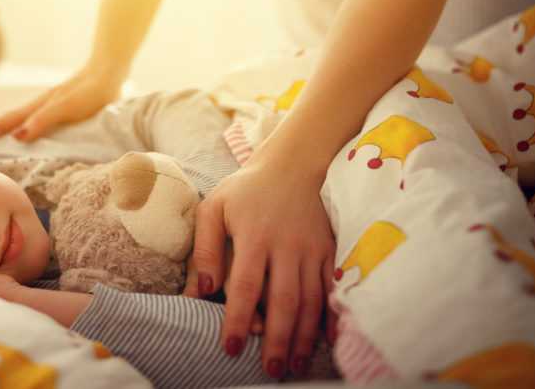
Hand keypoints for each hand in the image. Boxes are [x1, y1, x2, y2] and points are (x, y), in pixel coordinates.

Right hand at [0, 63, 124, 144]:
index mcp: (35, 108)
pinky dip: (22, 129)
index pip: (4, 123)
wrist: (108, 71)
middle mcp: (37, 106)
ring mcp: (47, 105)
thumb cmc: (89, 91)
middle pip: (7, 121)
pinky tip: (28, 135)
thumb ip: (42, 121)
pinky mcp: (59, 106)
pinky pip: (33, 120)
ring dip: (4, 133)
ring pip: (19, 120)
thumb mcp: (65, 107)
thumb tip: (16, 138)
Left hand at [190, 156, 335, 379]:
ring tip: (292, 364)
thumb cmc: (245, 190)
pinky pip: (332, 288)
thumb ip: (205, 248)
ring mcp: (312, 248)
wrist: (292, 166)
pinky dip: (329, 316)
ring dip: (302, 336)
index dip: (237, 319)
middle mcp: (286, 244)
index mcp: (254, 234)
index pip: (245, 285)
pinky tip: (324, 341)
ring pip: (310, 300)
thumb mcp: (214, 208)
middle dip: (276, 338)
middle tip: (269, 370)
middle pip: (283, 299)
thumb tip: (202, 290)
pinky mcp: (330, 249)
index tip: (230, 348)